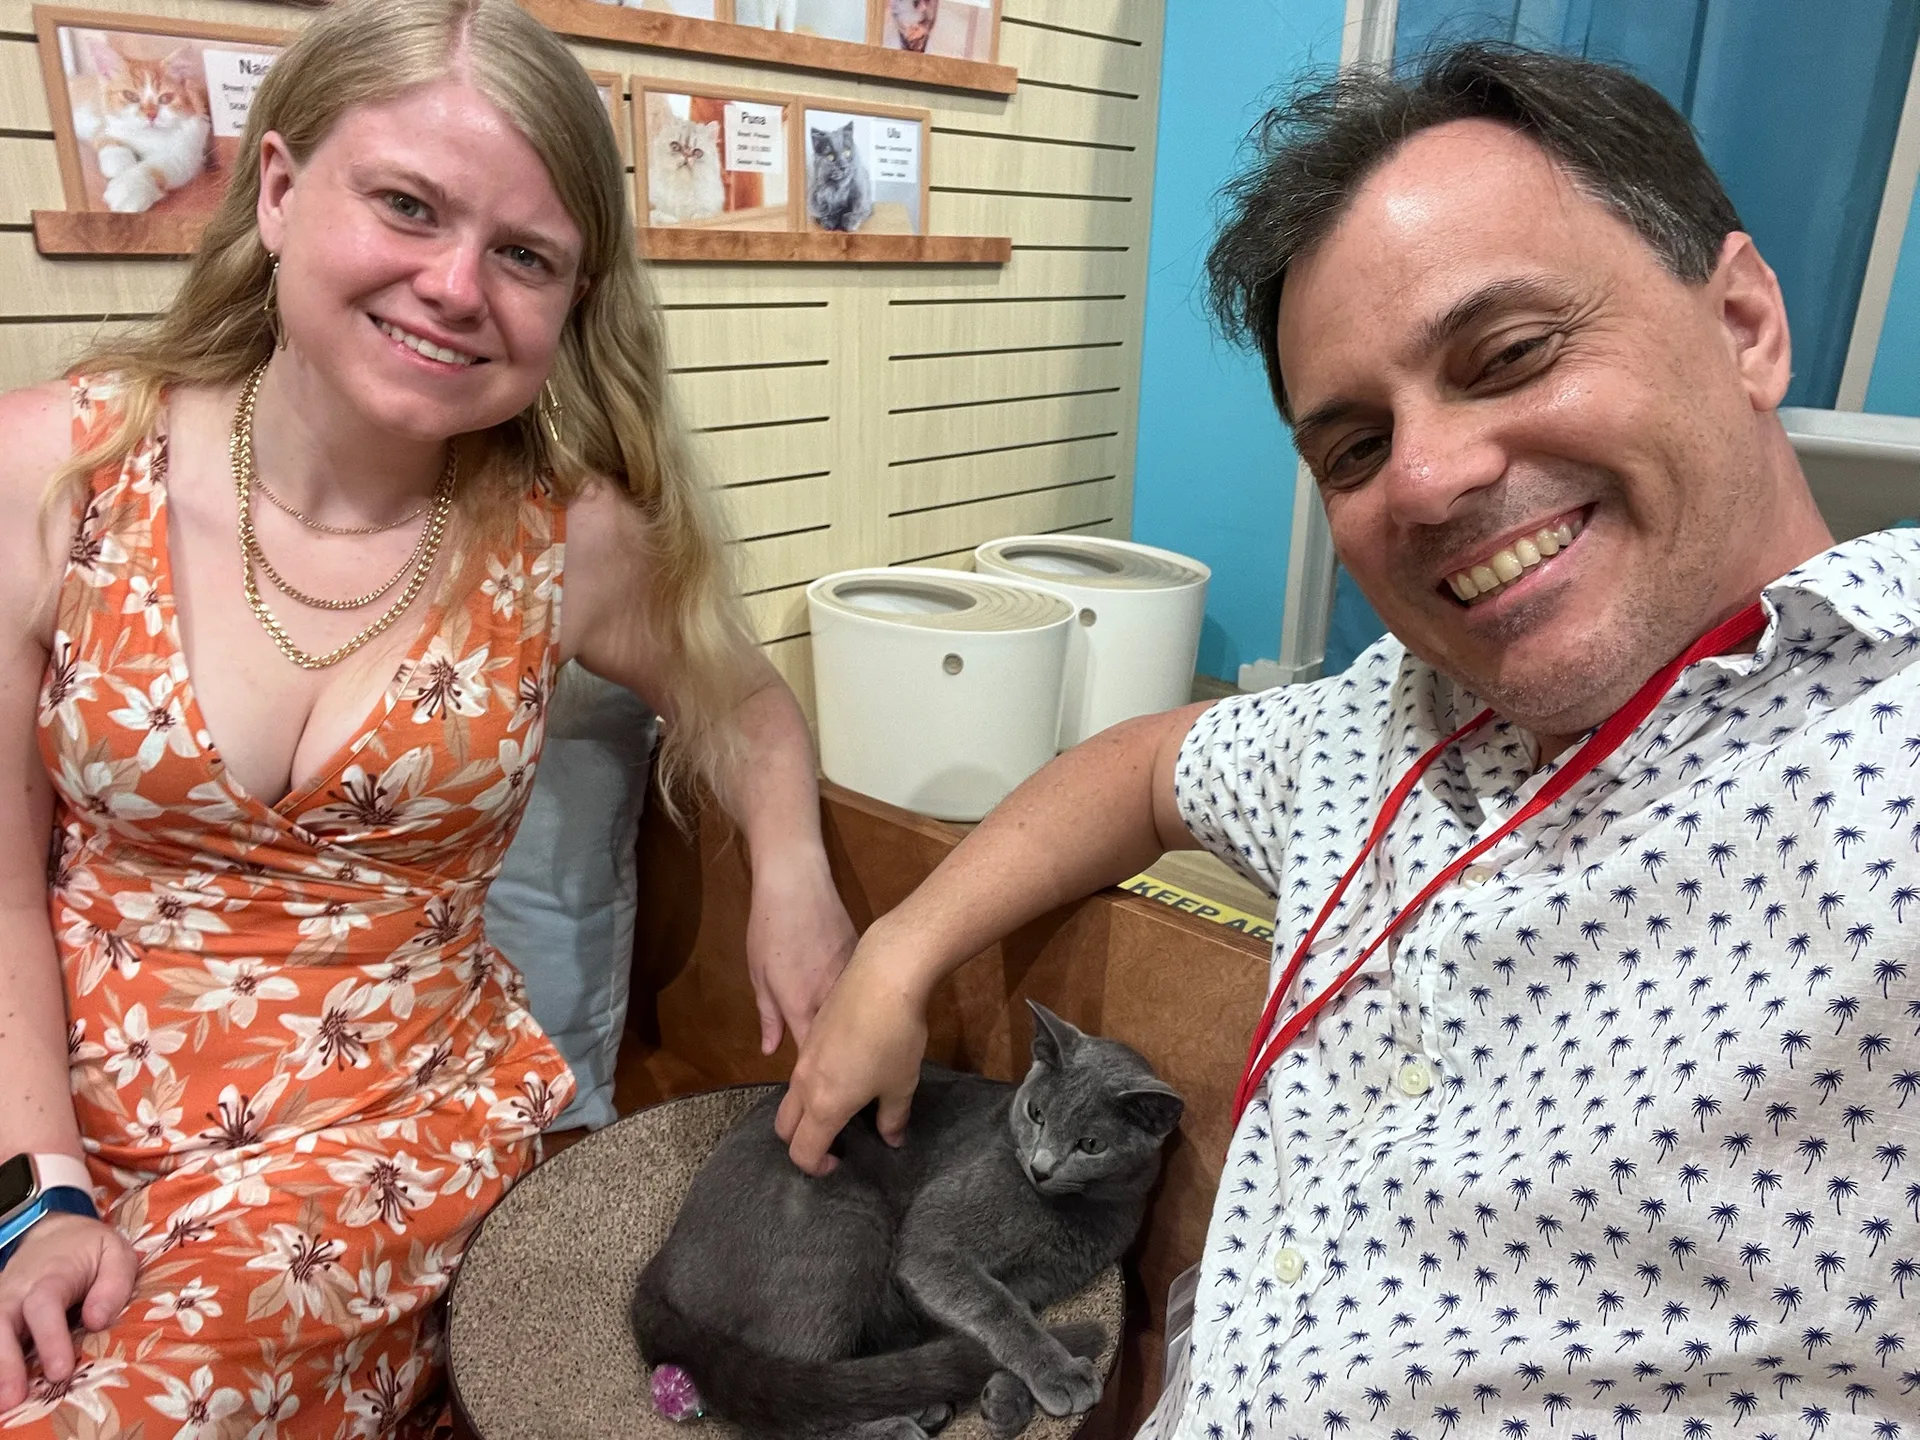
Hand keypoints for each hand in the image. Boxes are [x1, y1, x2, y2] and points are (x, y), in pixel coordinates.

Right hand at [0, 1214, 136, 1410]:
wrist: (54, 1234)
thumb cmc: (91, 1250)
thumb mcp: (116, 1254)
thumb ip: (113, 1285)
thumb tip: (96, 1321)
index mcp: (51, 1275)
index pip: (43, 1306)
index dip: (50, 1338)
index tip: (61, 1371)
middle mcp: (17, 1291)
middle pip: (2, 1324)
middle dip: (6, 1364)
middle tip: (14, 1399)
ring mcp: (1, 1303)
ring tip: (5, 1404)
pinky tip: (1, 1388)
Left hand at [745, 852, 856, 1055]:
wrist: (797, 882)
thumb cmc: (769, 929)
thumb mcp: (759, 975)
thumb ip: (769, 1017)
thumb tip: (771, 1050)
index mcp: (801, 1007)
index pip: (812, 1055)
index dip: (813, 1072)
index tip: (814, 1083)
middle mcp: (831, 999)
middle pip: (840, 1039)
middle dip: (838, 1057)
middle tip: (836, 1070)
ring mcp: (851, 978)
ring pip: (854, 1015)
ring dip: (851, 1029)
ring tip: (850, 1045)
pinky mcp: (862, 958)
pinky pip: (861, 989)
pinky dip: (859, 1001)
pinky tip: (859, 1007)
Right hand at [775, 920, 931, 1174]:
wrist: (884, 975)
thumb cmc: (895, 1037)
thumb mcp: (901, 1084)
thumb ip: (892, 1118)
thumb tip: (892, 1140)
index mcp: (824, 1104)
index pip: (802, 1151)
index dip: (815, 1168)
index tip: (839, 1164)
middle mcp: (804, 1082)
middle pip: (784, 1126)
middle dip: (800, 1142)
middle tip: (833, 1141)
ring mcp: (803, 1054)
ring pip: (790, 1095)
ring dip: (805, 1110)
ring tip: (842, 1104)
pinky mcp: (811, 1030)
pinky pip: (802, 1069)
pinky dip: (812, 1082)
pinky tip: (846, 1069)